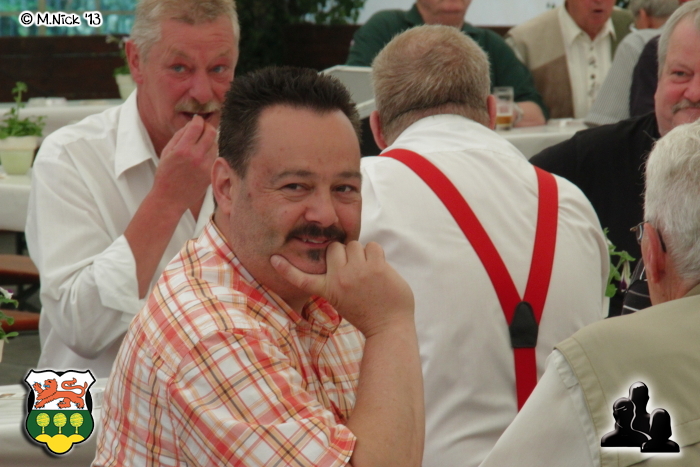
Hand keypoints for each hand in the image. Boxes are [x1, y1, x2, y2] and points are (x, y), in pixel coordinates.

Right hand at [152, 115, 217, 214]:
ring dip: (209, 140)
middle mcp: (196, 156)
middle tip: (203, 128)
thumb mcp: (167, 152)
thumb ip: (179, 136)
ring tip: (199, 144)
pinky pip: (215, 156)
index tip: (197, 119)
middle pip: (211, 132)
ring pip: (215, 144)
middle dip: (207, 127)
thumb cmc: (165, 174)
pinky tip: (202, 155)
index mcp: (183, 149)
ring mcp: (206, 165)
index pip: (197, 126)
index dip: (198, 120)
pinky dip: (210, 152)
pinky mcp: (211, 173)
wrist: (170, 198)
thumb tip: (192, 123)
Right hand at [271, 241, 413, 336]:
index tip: (274, 259)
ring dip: (362, 254)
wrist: (388, 328)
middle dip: (344, 254)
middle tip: (354, 269)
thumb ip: (336, 280)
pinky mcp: (376, 267)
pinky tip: (379, 269)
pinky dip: (376, 254)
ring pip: (354, 244)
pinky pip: (372, 246)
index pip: (302, 278)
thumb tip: (341, 255)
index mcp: (328, 289)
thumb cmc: (367, 314)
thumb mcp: (341, 301)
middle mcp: (339, 278)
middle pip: (334, 248)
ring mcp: (358, 272)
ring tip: (368, 271)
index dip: (286, 269)